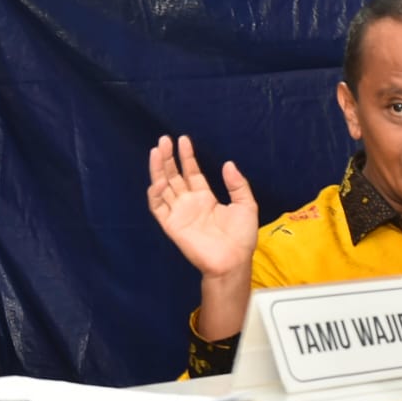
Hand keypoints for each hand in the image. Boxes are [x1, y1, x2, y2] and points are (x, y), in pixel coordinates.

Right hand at [147, 135, 258, 278]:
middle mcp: (189, 203)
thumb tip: (228, 164)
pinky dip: (155, 193)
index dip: (187, 157)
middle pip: (174, 176)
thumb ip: (237, 184)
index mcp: (206, 198)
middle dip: (169, 158)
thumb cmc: (242, 237)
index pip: (192, 173)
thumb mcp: (246, 205)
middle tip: (164, 139)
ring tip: (157, 151)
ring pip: (163, 187)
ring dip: (158, 169)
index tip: (183, 140)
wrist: (233, 261)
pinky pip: (158, 207)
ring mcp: (179, 213)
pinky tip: (159, 179)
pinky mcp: (171, 225)